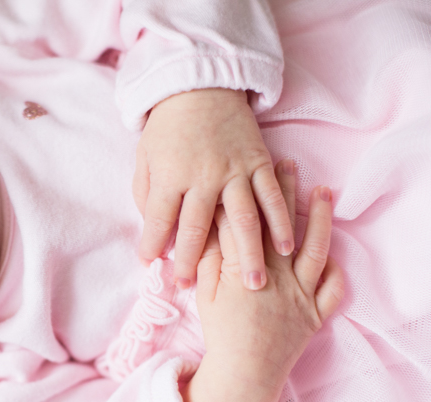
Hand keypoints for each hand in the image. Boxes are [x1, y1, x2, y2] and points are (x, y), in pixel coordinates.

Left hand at [133, 88, 294, 290]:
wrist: (200, 85)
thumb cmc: (167, 127)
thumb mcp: (145, 157)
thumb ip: (146, 195)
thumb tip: (152, 230)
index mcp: (170, 175)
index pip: (159, 219)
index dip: (152, 244)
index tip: (150, 266)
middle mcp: (203, 176)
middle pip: (197, 227)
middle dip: (191, 260)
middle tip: (191, 287)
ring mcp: (234, 171)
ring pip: (242, 219)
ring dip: (247, 254)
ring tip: (252, 285)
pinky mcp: (258, 163)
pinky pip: (272, 196)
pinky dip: (280, 223)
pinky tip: (285, 249)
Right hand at [179, 160, 344, 401]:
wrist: (245, 374)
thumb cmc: (221, 334)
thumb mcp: (206, 294)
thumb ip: (208, 260)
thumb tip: (206, 228)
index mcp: (248, 269)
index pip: (247, 223)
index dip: (246, 194)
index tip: (247, 168)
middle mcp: (279, 276)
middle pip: (282, 226)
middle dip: (284, 192)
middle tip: (287, 163)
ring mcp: (301, 294)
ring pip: (315, 249)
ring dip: (320, 218)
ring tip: (323, 191)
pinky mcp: (315, 314)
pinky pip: (332, 290)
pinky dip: (336, 272)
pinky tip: (336, 254)